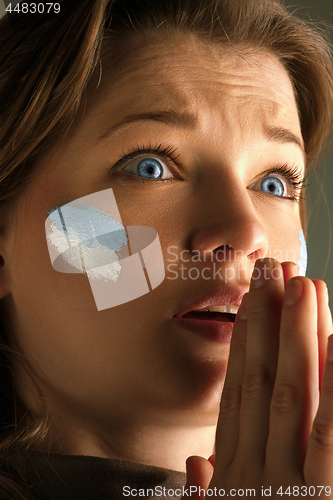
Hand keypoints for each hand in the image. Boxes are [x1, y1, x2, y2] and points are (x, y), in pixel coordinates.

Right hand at [183, 259, 332, 498]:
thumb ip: (208, 491)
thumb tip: (194, 461)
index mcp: (234, 469)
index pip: (237, 391)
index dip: (243, 341)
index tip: (250, 301)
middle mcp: (256, 465)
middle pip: (261, 378)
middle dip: (267, 318)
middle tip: (272, 269)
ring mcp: (288, 479)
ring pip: (291, 392)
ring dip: (296, 333)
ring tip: (303, 285)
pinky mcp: (324, 494)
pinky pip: (330, 432)